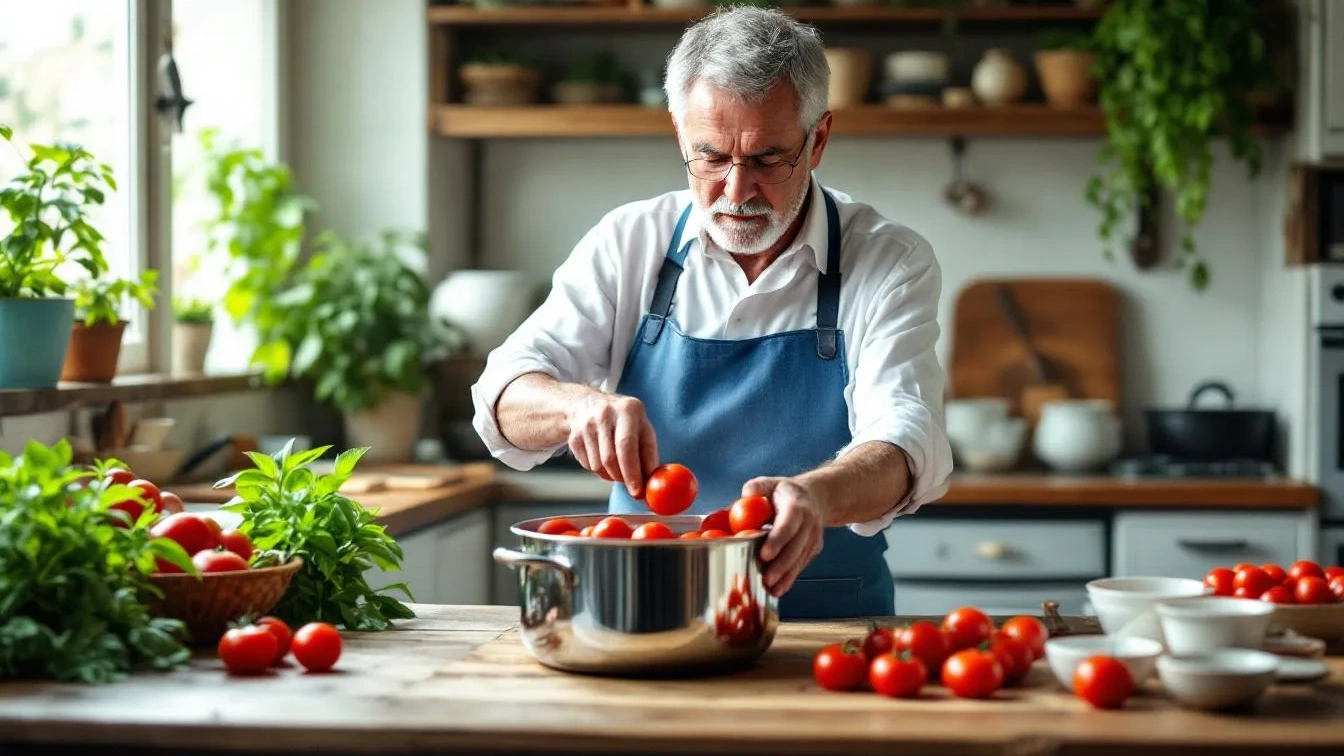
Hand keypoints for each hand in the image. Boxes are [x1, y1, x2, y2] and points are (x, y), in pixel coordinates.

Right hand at [568, 393, 658, 497]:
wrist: (587, 405)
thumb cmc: (624, 422)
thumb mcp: (641, 428)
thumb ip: (649, 453)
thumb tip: (654, 482)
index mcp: (628, 410)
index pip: (627, 445)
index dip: (633, 471)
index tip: (638, 491)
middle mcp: (605, 414)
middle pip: (611, 458)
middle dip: (622, 478)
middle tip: (631, 487)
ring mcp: (586, 425)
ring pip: (599, 465)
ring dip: (611, 475)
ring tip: (618, 467)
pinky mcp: (574, 438)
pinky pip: (588, 465)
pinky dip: (599, 471)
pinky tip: (603, 459)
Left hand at [740, 476, 825, 597]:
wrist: (815, 498)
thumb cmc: (786, 493)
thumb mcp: (772, 483)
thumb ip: (758, 487)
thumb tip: (746, 494)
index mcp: (797, 505)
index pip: (788, 524)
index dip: (777, 540)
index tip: (764, 555)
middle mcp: (809, 522)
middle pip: (796, 546)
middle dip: (781, 565)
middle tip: (766, 578)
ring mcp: (814, 537)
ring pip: (800, 559)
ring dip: (786, 576)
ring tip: (771, 588)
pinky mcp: (814, 548)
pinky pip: (802, 564)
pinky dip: (791, 578)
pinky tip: (779, 589)